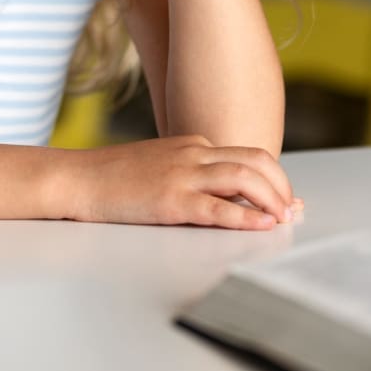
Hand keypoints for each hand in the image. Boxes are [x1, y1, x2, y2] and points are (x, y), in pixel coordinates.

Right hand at [61, 134, 301, 229]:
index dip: (274, 178)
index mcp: (194, 144)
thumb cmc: (115, 178)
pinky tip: (261, 226)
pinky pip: (218, 208)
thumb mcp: (161, 166)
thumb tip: (225, 196)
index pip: (247, 156)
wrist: (78, 179)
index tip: (287, 197)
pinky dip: (245, 217)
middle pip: (256, 161)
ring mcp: (182, 174)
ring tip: (283, 218)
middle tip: (292, 209)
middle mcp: (194, 153)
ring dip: (272, 199)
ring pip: (244, 178)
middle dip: (282, 186)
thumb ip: (192, 174)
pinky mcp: (171, 199)